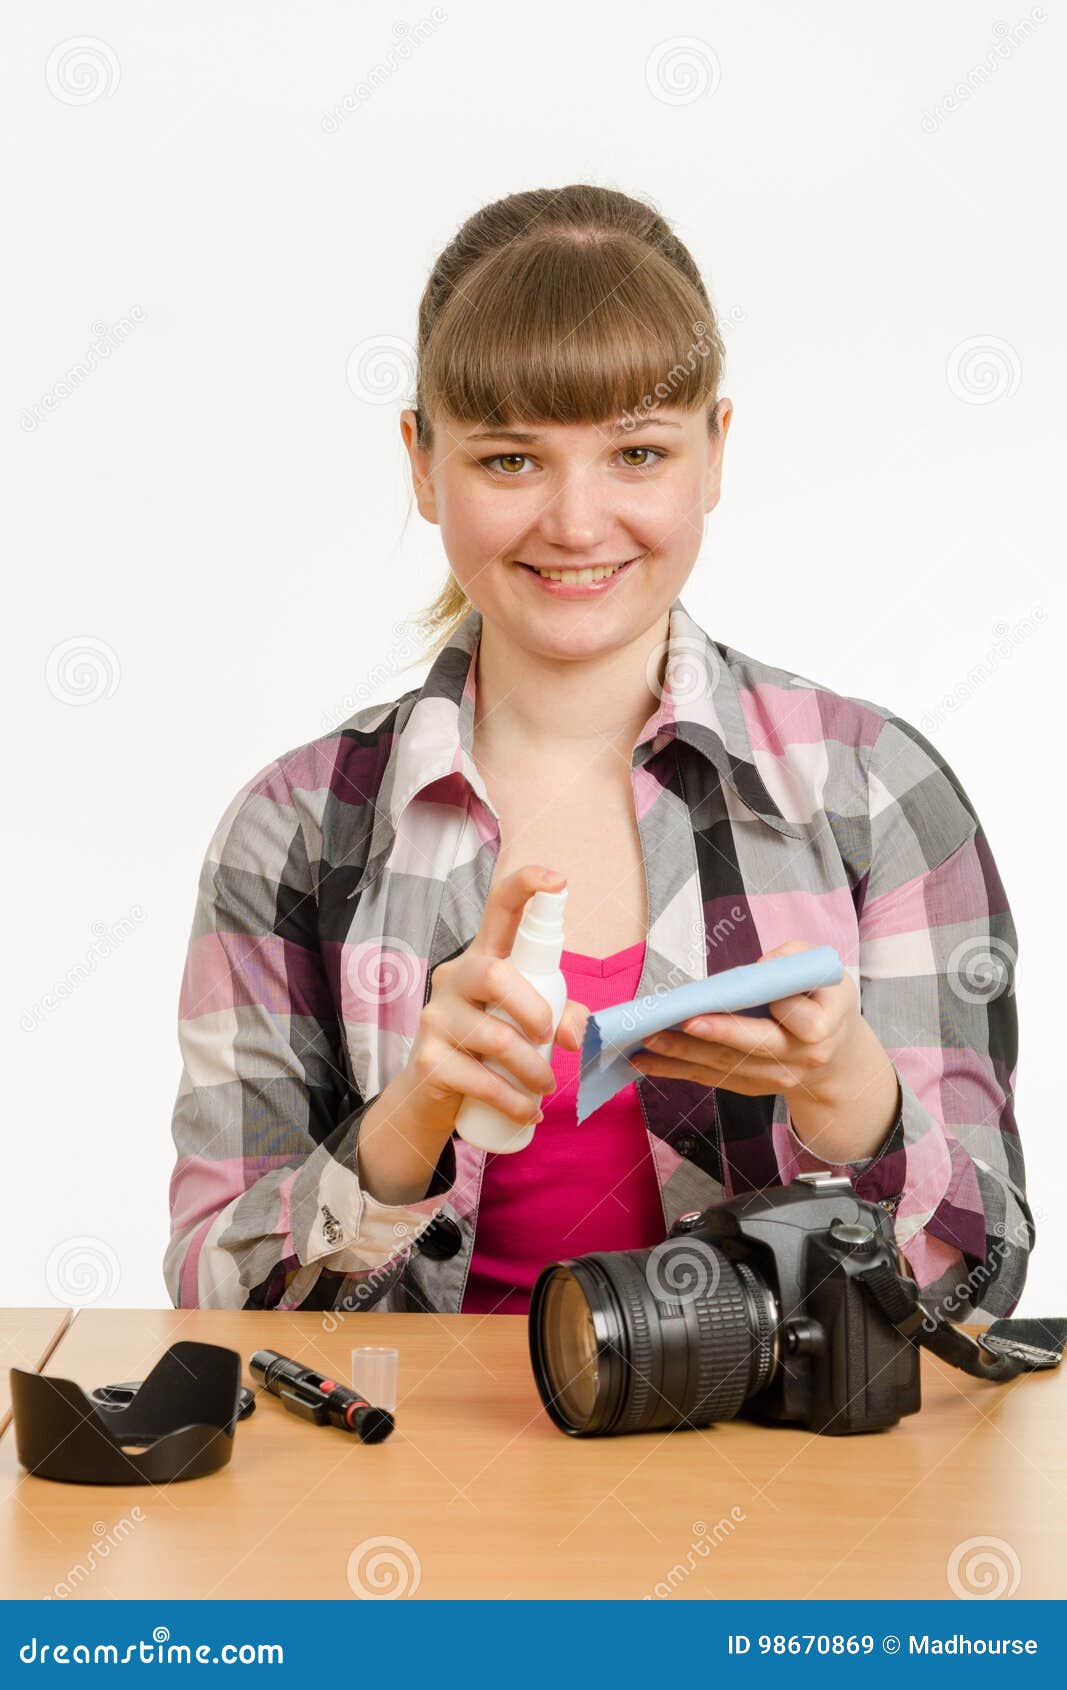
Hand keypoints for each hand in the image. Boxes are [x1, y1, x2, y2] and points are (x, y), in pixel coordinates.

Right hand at [405, 863, 587, 1138]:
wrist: (433, 1093)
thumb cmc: (490, 1046)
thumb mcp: (528, 1024)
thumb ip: (562, 1016)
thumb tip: (578, 1035)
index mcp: (483, 958)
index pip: (499, 908)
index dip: (526, 886)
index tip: (558, 880)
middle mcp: (454, 977)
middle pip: (494, 974)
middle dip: (534, 1009)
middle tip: (549, 1038)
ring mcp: (435, 1018)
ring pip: (495, 1037)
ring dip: (533, 1070)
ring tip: (545, 1087)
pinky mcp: (427, 1059)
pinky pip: (480, 1081)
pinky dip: (514, 1102)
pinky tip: (527, 1112)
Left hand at [629, 940, 899, 1161]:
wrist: (834, 1051)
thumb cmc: (820, 995)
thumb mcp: (818, 968)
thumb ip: (791, 960)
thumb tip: (754, 970)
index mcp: (825, 1026)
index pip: (803, 1021)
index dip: (782, 1010)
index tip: (750, 993)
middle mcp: (801, 1059)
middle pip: (754, 1048)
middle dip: (713, 1036)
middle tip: (674, 1025)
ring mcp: (775, 1079)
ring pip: (725, 1067)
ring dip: (681, 1057)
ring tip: (644, 1043)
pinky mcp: (751, 1087)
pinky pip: (712, 1078)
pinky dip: (677, 1070)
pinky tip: (646, 1061)